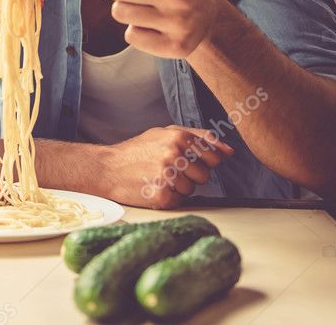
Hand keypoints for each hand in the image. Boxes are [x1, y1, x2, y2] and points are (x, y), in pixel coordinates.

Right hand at [99, 126, 234, 208]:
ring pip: (192, 189)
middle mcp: (175, 155)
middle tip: (167, 170)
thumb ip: (198, 137)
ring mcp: (168, 175)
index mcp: (178, 136)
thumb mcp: (164, 133)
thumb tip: (228, 151)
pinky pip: (179, 201)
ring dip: (178, 187)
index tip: (186, 161)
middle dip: (190, 175)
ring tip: (157, 178)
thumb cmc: (137, 151)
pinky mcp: (162, 195)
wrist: (107, 168)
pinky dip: (168, 197)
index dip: (202, 161)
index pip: (213, 156)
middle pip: (205, 175)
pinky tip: (153, 187)